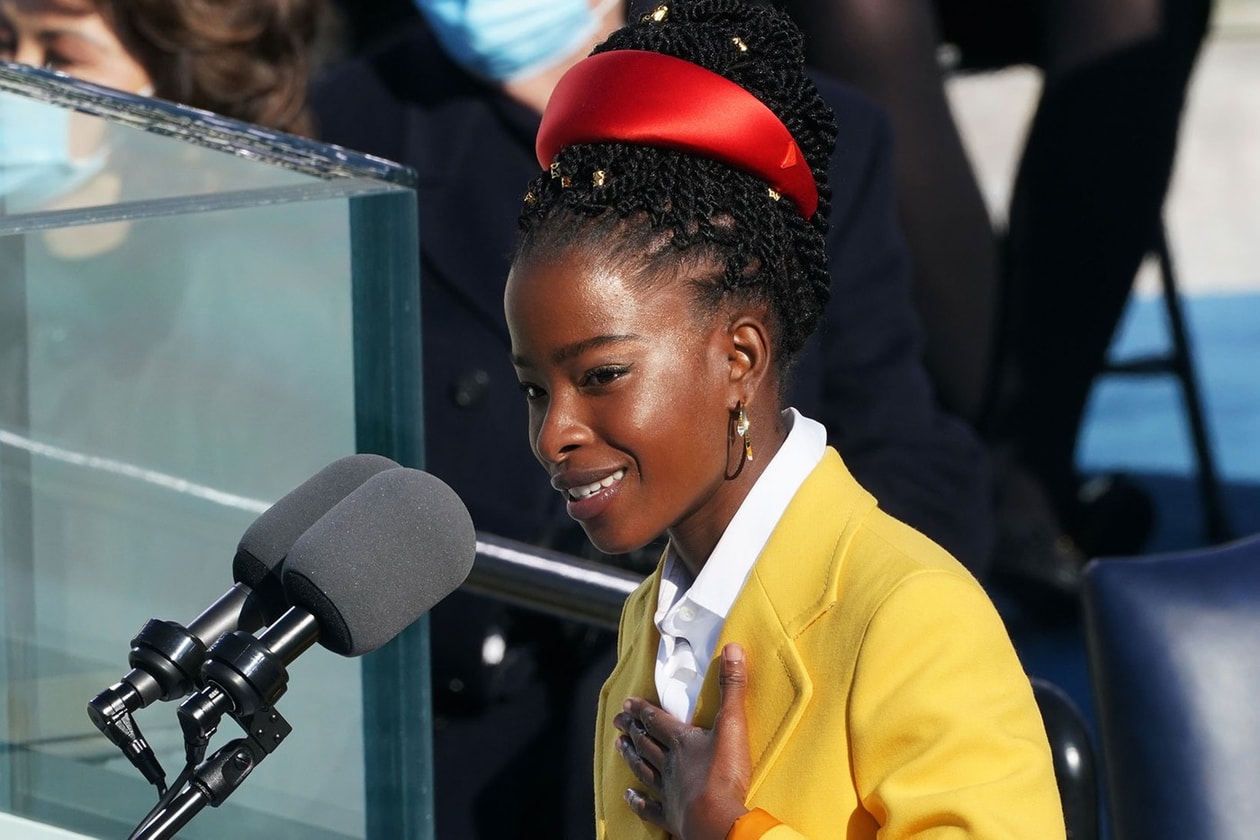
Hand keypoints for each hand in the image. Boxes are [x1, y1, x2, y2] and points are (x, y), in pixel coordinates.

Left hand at [613, 642, 751, 839]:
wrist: (717, 820)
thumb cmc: (724, 774)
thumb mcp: (732, 724)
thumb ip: (732, 687)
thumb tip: (732, 648)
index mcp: (682, 741)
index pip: (656, 720)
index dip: (642, 710)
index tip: (627, 702)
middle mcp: (669, 763)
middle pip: (646, 742)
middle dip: (633, 729)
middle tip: (618, 721)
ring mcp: (668, 791)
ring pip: (644, 769)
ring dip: (631, 757)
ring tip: (618, 747)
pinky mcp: (672, 816)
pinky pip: (650, 808)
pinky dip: (638, 802)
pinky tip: (628, 796)